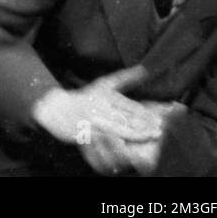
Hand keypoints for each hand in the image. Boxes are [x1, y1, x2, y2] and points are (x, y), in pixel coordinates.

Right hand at [31, 65, 165, 147]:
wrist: (57, 108)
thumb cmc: (85, 96)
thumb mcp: (104, 84)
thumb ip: (126, 77)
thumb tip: (145, 69)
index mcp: (105, 95)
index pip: (129, 106)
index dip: (145, 114)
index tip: (159, 120)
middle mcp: (100, 108)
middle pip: (126, 118)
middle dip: (144, 126)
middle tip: (159, 132)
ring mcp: (93, 121)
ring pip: (117, 130)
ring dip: (135, 135)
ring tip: (149, 138)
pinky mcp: (86, 133)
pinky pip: (105, 140)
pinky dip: (117, 145)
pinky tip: (128, 148)